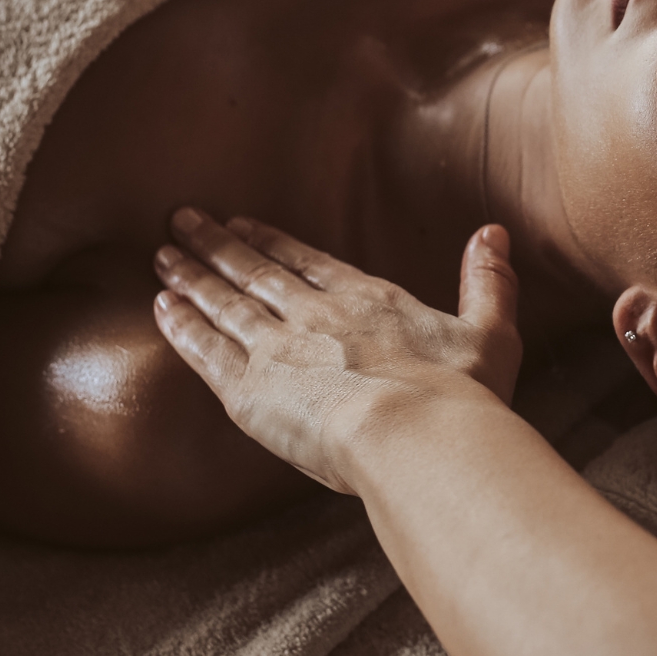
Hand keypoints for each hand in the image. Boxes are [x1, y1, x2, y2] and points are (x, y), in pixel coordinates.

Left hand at [152, 210, 521, 495]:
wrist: (416, 434)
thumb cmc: (460, 395)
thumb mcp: (492, 333)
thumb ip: (489, 282)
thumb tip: (494, 233)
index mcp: (368, 299)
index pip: (308, 263)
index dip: (272, 242)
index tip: (243, 223)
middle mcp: (316, 314)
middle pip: (256, 272)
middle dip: (218, 245)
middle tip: (182, 221)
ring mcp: (279, 348)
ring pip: (225, 304)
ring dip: (191, 277)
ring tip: (162, 256)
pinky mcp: (250, 390)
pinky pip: (206, 351)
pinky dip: (182, 327)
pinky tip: (163, 308)